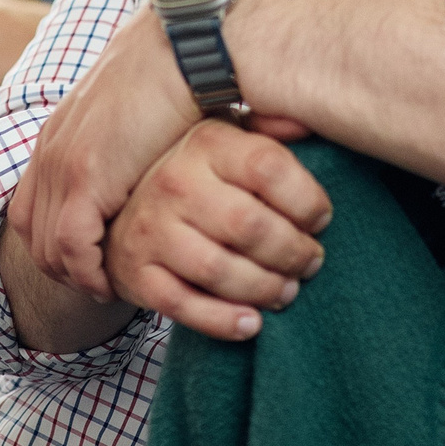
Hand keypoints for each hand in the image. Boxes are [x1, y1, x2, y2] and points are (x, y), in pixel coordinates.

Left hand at [9, 8, 200, 300]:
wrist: (181, 45)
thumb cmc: (177, 73)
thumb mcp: (136, 111)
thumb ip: (126, 140)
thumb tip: (144, 163)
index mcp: (58, 135)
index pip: (29, 208)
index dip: (55, 244)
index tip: (92, 262)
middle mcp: (50, 151)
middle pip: (32, 234)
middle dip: (64, 268)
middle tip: (103, 285)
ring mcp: (62, 164)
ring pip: (48, 248)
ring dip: (78, 277)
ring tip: (113, 288)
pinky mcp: (84, 177)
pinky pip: (71, 247)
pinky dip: (90, 272)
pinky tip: (117, 283)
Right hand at [104, 120, 331, 340]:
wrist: (123, 211)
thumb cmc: (200, 179)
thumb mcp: (231, 145)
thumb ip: (271, 135)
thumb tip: (308, 122)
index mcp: (206, 143)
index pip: (267, 167)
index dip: (305, 200)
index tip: (321, 220)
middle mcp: (174, 182)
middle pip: (248, 225)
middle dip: (292, 252)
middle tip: (310, 263)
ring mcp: (151, 229)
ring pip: (219, 270)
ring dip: (264, 288)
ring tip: (286, 291)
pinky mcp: (136, 272)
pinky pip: (184, 306)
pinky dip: (223, 321)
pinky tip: (251, 322)